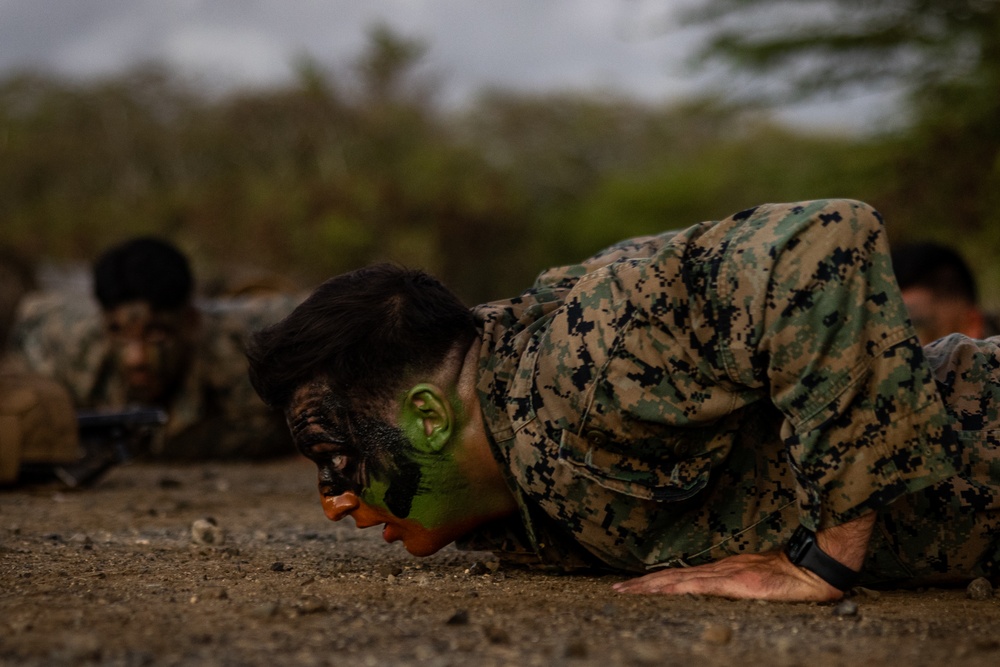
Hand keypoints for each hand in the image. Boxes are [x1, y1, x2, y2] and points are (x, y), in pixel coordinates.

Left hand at [611, 551, 843, 601]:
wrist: (815, 568)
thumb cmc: (791, 576)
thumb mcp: (757, 583)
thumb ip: (736, 586)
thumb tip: (719, 593)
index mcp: (722, 572)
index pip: (681, 577)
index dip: (655, 581)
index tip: (631, 587)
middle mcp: (719, 571)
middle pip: (672, 577)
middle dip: (642, 585)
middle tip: (616, 591)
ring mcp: (726, 576)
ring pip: (679, 580)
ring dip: (650, 587)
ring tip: (625, 592)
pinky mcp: (737, 583)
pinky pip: (702, 586)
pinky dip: (678, 587)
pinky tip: (661, 590)